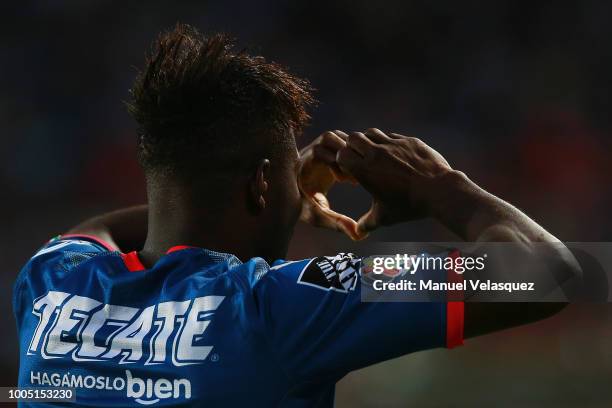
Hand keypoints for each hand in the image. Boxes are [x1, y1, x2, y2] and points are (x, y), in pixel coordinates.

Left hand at [298, 131, 366, 240]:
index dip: (333, 163)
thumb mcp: (319, 217)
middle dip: (344, 154)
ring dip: (349, 151)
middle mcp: (309, 153)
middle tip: (353, 175)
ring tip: (354, 173)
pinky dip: (352, 152)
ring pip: (337, 136)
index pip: (318, 151)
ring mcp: (318, 148)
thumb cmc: (305, 208)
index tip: (343, 181)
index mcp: (302, 166)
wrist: (294, 199)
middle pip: (328, 137)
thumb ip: (337, 224)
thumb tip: (359, 235)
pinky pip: (342, 141)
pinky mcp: (327, 150)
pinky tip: (356, 171)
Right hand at [335, 128, 452, 233]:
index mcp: (365, 171)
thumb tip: (357, 233)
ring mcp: (393, 144)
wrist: (439, 192)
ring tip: (375, 154)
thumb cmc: (409, 206)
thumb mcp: (385, 217)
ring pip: (371, 132)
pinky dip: (387, 142)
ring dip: (369, 141)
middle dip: (353, 147)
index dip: (342, 161)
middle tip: (360, 158)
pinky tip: (393, 154)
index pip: (341, 154)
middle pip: (353, 138)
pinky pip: (391, 136)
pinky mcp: (408, 141)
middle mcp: (376, 154)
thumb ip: (367, 223)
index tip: (351, 170)